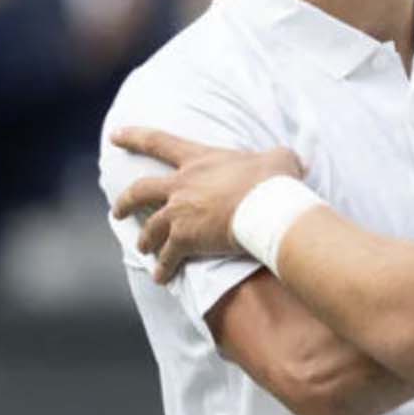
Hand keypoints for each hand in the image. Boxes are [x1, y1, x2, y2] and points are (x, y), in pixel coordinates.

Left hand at [110, 127, 305, 282]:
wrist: (267, 207)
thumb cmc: (274, 181)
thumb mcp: (280, 158)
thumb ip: (280, 158)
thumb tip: (297, 163)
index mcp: (199, 159)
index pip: (159, 142)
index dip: (134, 137)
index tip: (115, 136)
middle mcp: (182, 184)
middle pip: (140, 191)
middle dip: (126, 202)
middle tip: (118, 210)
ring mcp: (180, 213)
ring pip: (150, 228)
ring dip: (144, 239)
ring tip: (143, 248)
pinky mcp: (185, 239)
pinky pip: (167, 257)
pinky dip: (163, 268)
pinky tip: (161, 278)